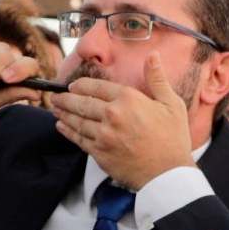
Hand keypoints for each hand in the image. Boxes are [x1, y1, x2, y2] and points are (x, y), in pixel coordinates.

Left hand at [50, 58, 195, 187]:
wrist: (168, 174)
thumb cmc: (173, 139)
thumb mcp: (171, 104)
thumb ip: (157, 78)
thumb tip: (153, 55)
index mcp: (128, 99)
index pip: (96, 87)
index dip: (81, 85)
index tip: (73, 86)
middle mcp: (112, 115)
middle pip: (82, 102)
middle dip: (66, 98)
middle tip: (55, 97)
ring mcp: (103, 135)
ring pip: (77, 120)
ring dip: (63, 113)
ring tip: (55, 109)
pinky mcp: (99, 153)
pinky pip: (79, 139)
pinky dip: (68, 131)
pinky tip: (61, 127)